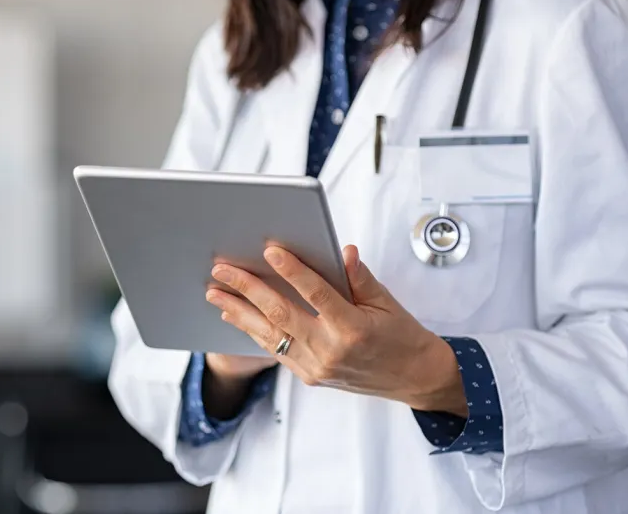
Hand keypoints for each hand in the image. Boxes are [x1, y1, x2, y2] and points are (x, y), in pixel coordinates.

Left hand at [205, 245, 467, 415]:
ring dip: (239, 311)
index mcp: (354, 329)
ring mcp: (317, 367)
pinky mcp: (309, 376)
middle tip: (222, 270)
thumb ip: (359, 277)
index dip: (292, 271)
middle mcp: (331, 351)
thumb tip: (341, 251)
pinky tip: (235, 315)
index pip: (317, 294)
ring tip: (215, 293)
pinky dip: (253, 331)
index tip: (270, 251)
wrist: (413, 377)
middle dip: (247, 289)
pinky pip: (276, 350)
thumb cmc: (402, 336)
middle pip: (281, 314)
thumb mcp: (386, 302)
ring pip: (270, 335)